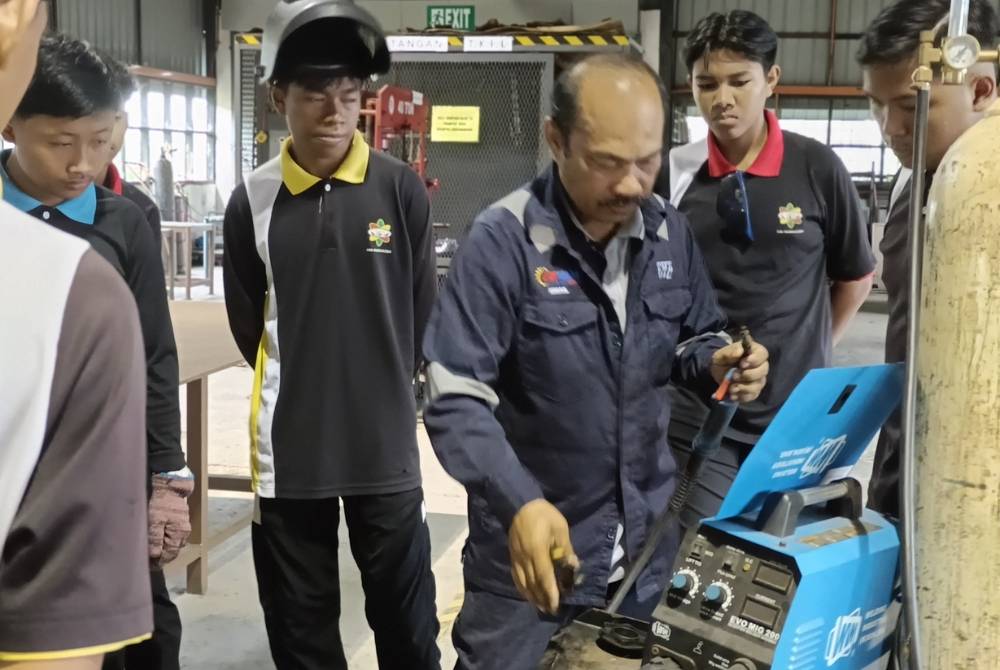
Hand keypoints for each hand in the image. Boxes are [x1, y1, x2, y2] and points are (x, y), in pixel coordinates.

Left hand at [148, 473, 194, 567]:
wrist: (169, 482)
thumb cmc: (160, 502)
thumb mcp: (153, 520)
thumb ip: (154, 539)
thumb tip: (154, 556)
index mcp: (179, 534)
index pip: (170, 555)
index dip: (158, 563)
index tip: (147, 566)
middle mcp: (184, 532)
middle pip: (173, 550)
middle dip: (161, 556)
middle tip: (147, 559)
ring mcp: (183, 524)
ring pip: (173, 543)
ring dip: (163, 548)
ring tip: (150, 549)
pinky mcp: (180, 518)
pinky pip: (173, 534)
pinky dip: (165, 539)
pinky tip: (157, 537)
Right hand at [508, 499, 577, 614]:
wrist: (520, 504)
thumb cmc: (543, 514)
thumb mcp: (560, 528)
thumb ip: (566, 548)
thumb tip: (573, 566)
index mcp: (537, 549)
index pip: (544, 575)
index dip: (550, 592)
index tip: (556, 604)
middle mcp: (524, 557)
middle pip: (533, 583)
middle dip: (542, 598)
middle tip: (551, 610)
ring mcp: (516, 558)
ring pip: (523, 582)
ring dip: (532, 596)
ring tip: (541, 607)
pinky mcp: (512, 556)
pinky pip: (516, 577)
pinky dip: (522, 588)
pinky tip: (527, 594)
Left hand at [710, 337, 768, 402]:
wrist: (718, 373)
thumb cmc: (723, 360)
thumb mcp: (722, 354)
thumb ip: (730, 351)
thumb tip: (739, 351)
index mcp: (754, 352)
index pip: (762, 354)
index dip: (755, 359)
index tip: (742, 364)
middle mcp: (760, 366)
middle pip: (763, 370)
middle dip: (748, 375)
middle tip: (734, 376)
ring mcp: (758, 379)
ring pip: (758, 385)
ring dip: (744, 387)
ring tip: (731, 387)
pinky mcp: (754, 391)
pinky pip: (752, 396)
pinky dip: (741, 396)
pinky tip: (733, 394)